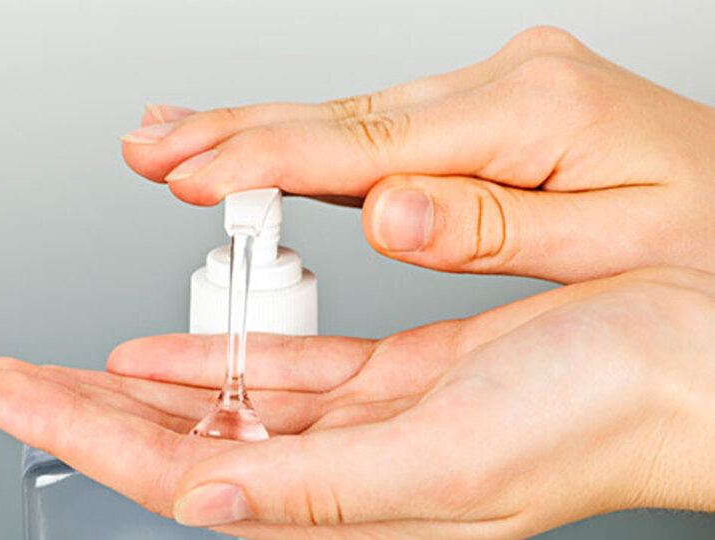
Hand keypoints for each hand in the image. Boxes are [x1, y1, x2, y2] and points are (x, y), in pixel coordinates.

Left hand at [0, 266, 714, 538]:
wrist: (682, 360)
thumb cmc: (599, 415)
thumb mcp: (452, 464)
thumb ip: (326, 494)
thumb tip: (212, 501)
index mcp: (352, 505)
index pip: (184, 473)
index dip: (88, 434)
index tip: (11, 394)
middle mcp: (348, 474)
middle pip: (184, 442)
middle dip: (87, 409)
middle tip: (6, 374)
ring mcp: (366, 427)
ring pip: (224, 405)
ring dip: (142, 386)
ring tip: (70, 365)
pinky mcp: (396, 381)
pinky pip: (285, 374)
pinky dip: (220, 361)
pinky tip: (168, 354)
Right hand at [122, 27, 714, 282]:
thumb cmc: (702, 241)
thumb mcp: (614, 244)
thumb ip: (491, 228)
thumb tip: (388, 212)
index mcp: (535, 114)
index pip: (369, 144)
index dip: (269, 159)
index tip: (192, 170)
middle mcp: (504, 89)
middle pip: (341, 117)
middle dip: (235, 134)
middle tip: (150, 145)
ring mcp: (491, 95)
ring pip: (346, 118)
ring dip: (255, 132)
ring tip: (175, 139)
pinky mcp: (484, 112)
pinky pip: (374, 127)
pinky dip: (306, 139)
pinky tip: (263, 140)